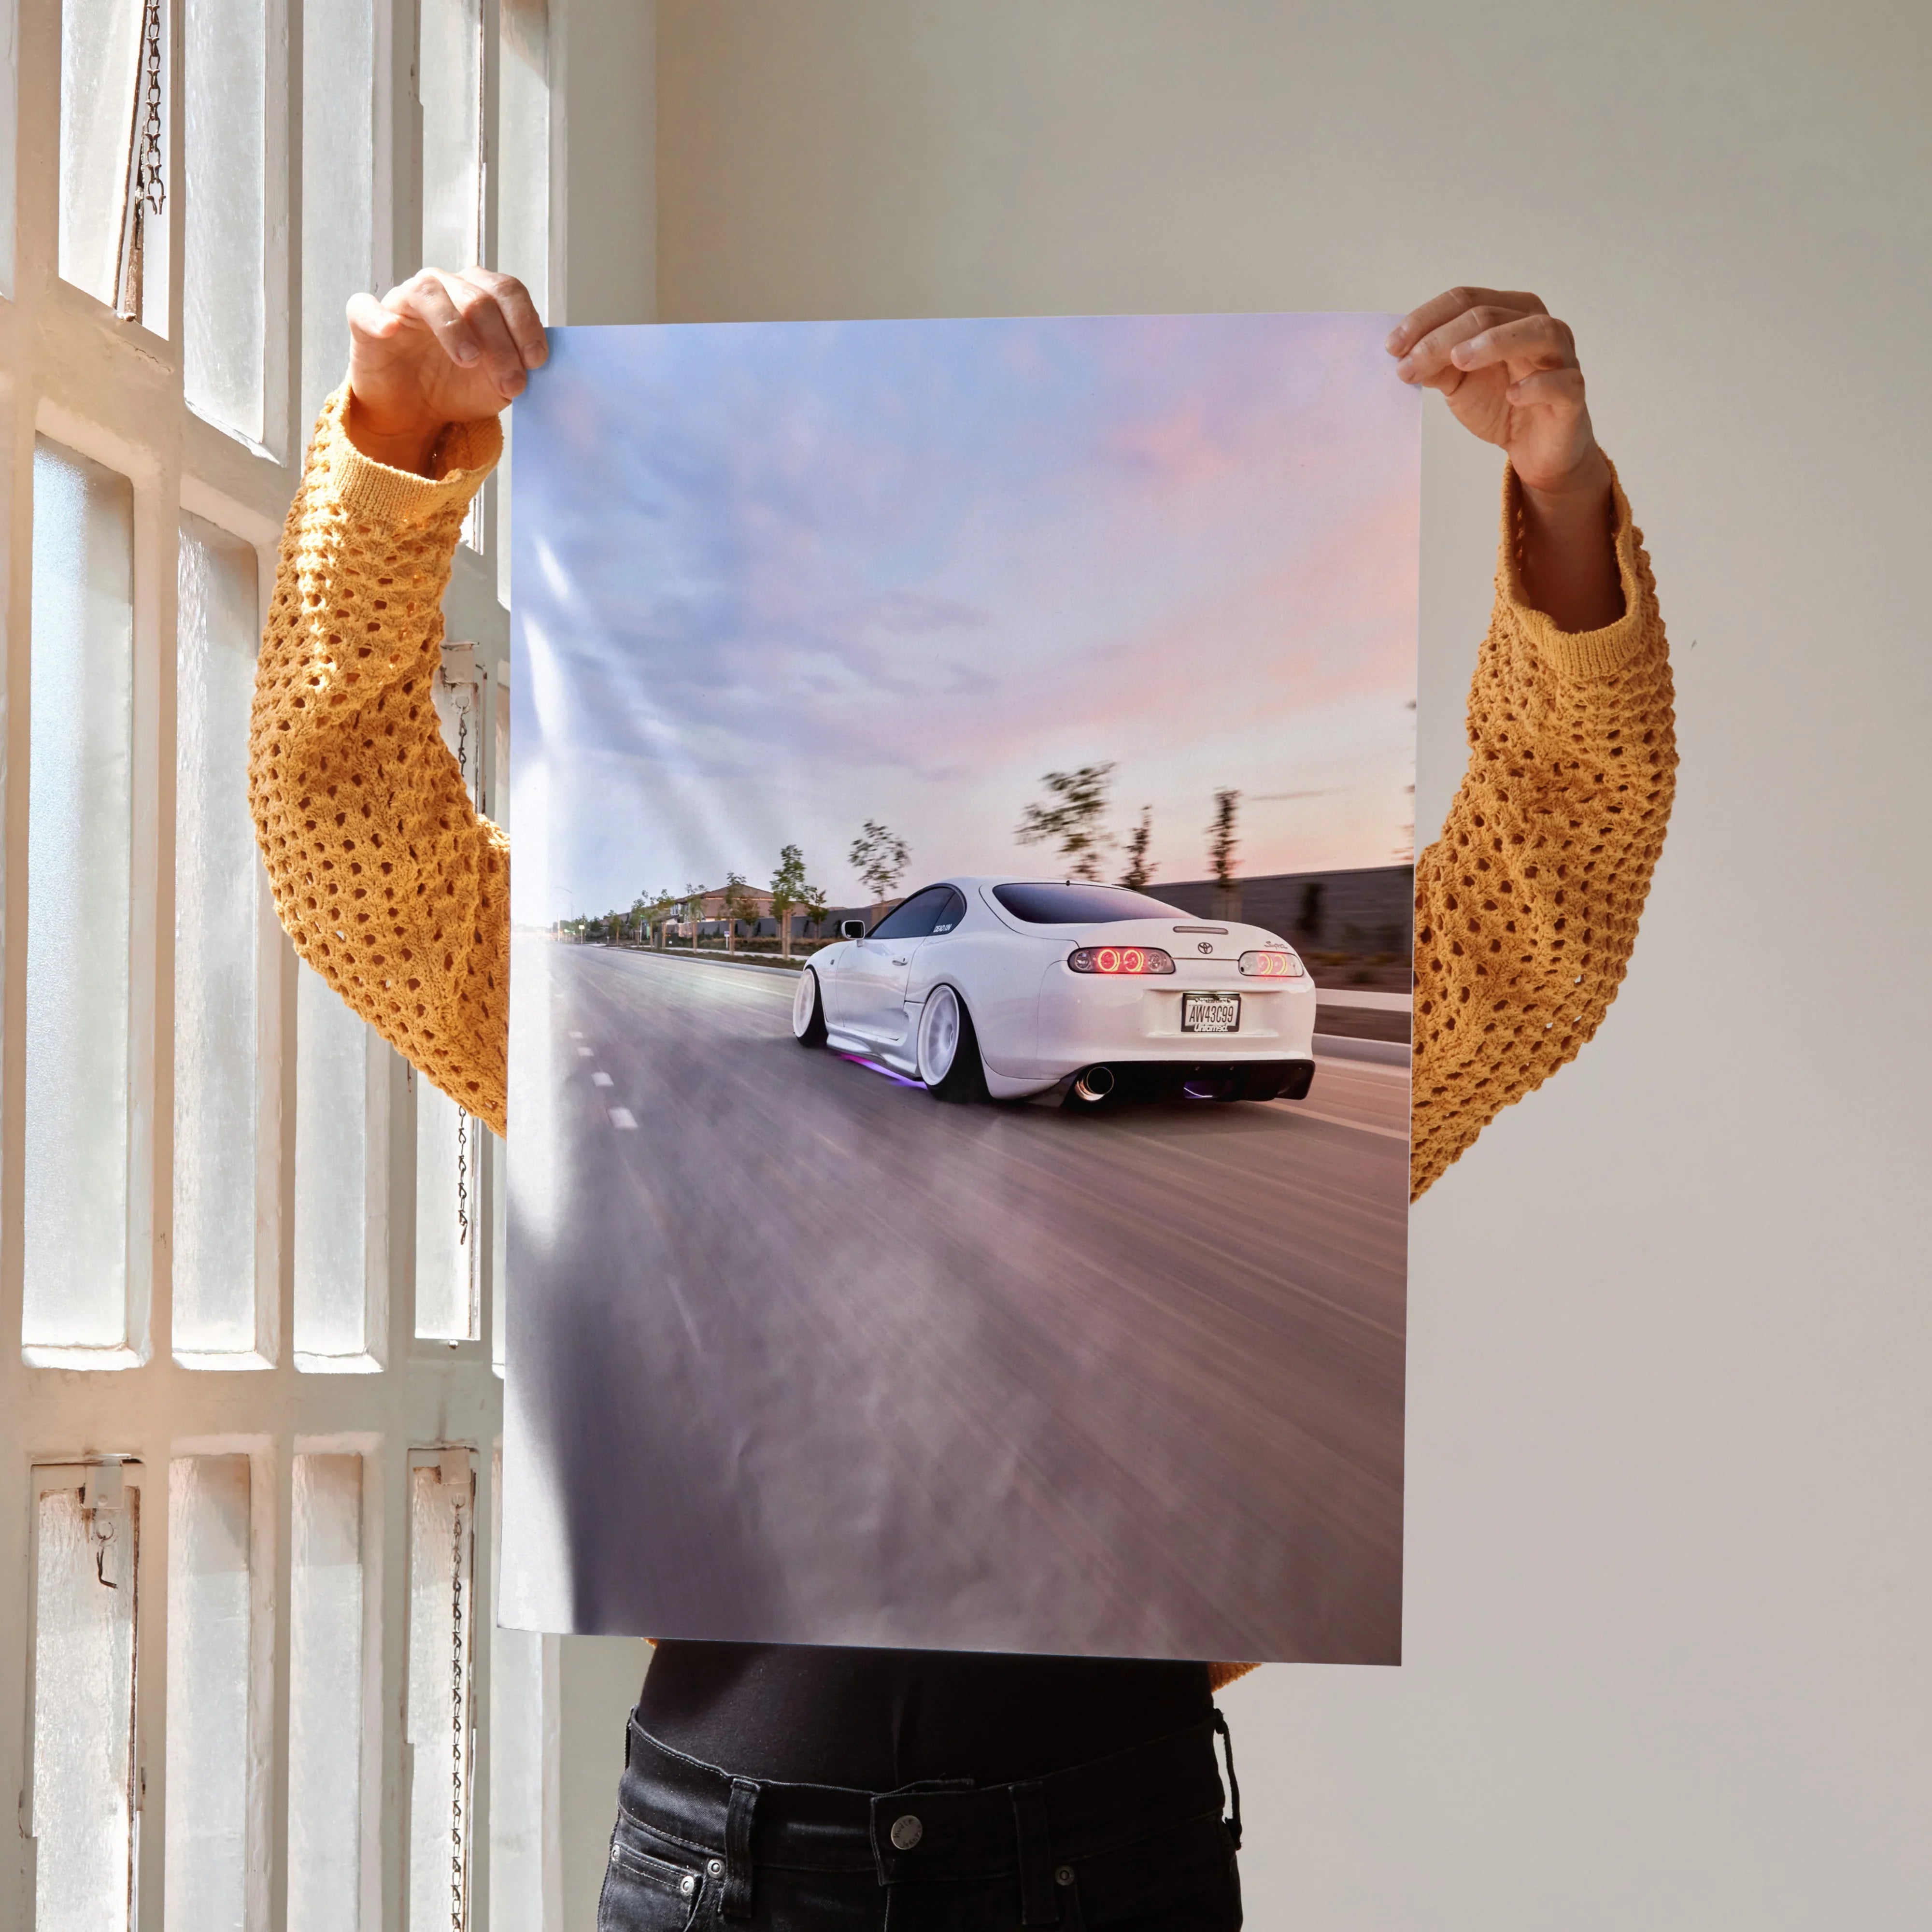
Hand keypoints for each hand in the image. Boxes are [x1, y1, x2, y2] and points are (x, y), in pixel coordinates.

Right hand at [344, 268, 546, 474]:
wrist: (415, 412)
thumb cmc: (458, 387)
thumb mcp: (498, 383)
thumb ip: (518, 367)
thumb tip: (536, 362)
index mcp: (478, 295)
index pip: (507, 291)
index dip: (525, 323)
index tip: (536, 361)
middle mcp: (443, 288)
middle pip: (477, 297)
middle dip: (500, 342)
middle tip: (511, 383)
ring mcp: (404, 301)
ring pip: (430, 293)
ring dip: (454, 327)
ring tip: (469, 360)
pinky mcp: (367, 321)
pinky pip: (365, 308)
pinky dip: (378, 317)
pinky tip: (391, 331)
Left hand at [1389, 287, 1621, 629]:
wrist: (1534, 448)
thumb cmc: (1500, 403)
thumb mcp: (1458, 382)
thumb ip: (1436, 364)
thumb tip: (1403, 354)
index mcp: (1508, 313)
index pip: (1465, 300)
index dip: (1426, 319)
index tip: (1391, 347)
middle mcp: (1538, 325)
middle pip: (1490, 314)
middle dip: (1443, 338)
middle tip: (1409, 364)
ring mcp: (1561, 357)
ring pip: (1535, 332)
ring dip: (1494, 343)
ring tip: (1458, 360)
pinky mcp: (1573, 393)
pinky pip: (1561, 381)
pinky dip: (1537, 385)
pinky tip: (1512, 394)